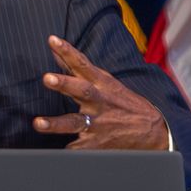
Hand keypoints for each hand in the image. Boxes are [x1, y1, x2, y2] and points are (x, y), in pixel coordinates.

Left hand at [32, 35, 168, 149]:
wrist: (152, 130)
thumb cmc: (122, 102)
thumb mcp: (105, 82)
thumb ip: (76, 68)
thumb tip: (54, 49)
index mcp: (101, 84)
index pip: (82, 63)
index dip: (67, 51)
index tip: (52, 40)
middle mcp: (99, 102)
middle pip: (81, 90)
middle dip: (64, 84)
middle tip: (47, 78)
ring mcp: (98, 123)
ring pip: (75, 122)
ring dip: (56, 123)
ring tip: (38, 123)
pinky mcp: (96, 144)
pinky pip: (77, 147)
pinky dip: (68, 148)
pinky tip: (57, 150)